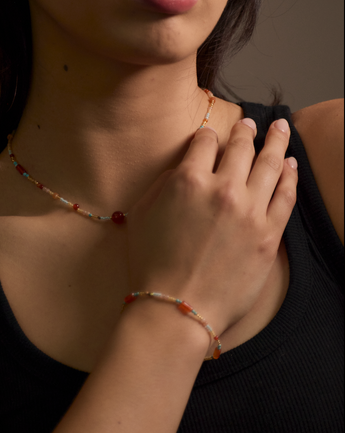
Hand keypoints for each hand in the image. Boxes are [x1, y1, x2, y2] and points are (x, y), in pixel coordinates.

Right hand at [126, 118, 296, 336]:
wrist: (177, 309)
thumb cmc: (152, 265)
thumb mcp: (141, 215)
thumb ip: (164, 183)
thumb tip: (185, 168)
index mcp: (188, 180)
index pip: (204, 143)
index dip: (207, 136)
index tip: (211, 138)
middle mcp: (222, 188)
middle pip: (241, 146)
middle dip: (246, 131)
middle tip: (251, 123)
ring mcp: (250, 211)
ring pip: (270, 164)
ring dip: (276, 141)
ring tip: (282, 127)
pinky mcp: (269, 235)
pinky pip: (286, 196)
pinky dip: (290, 176)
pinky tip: (292, 164)